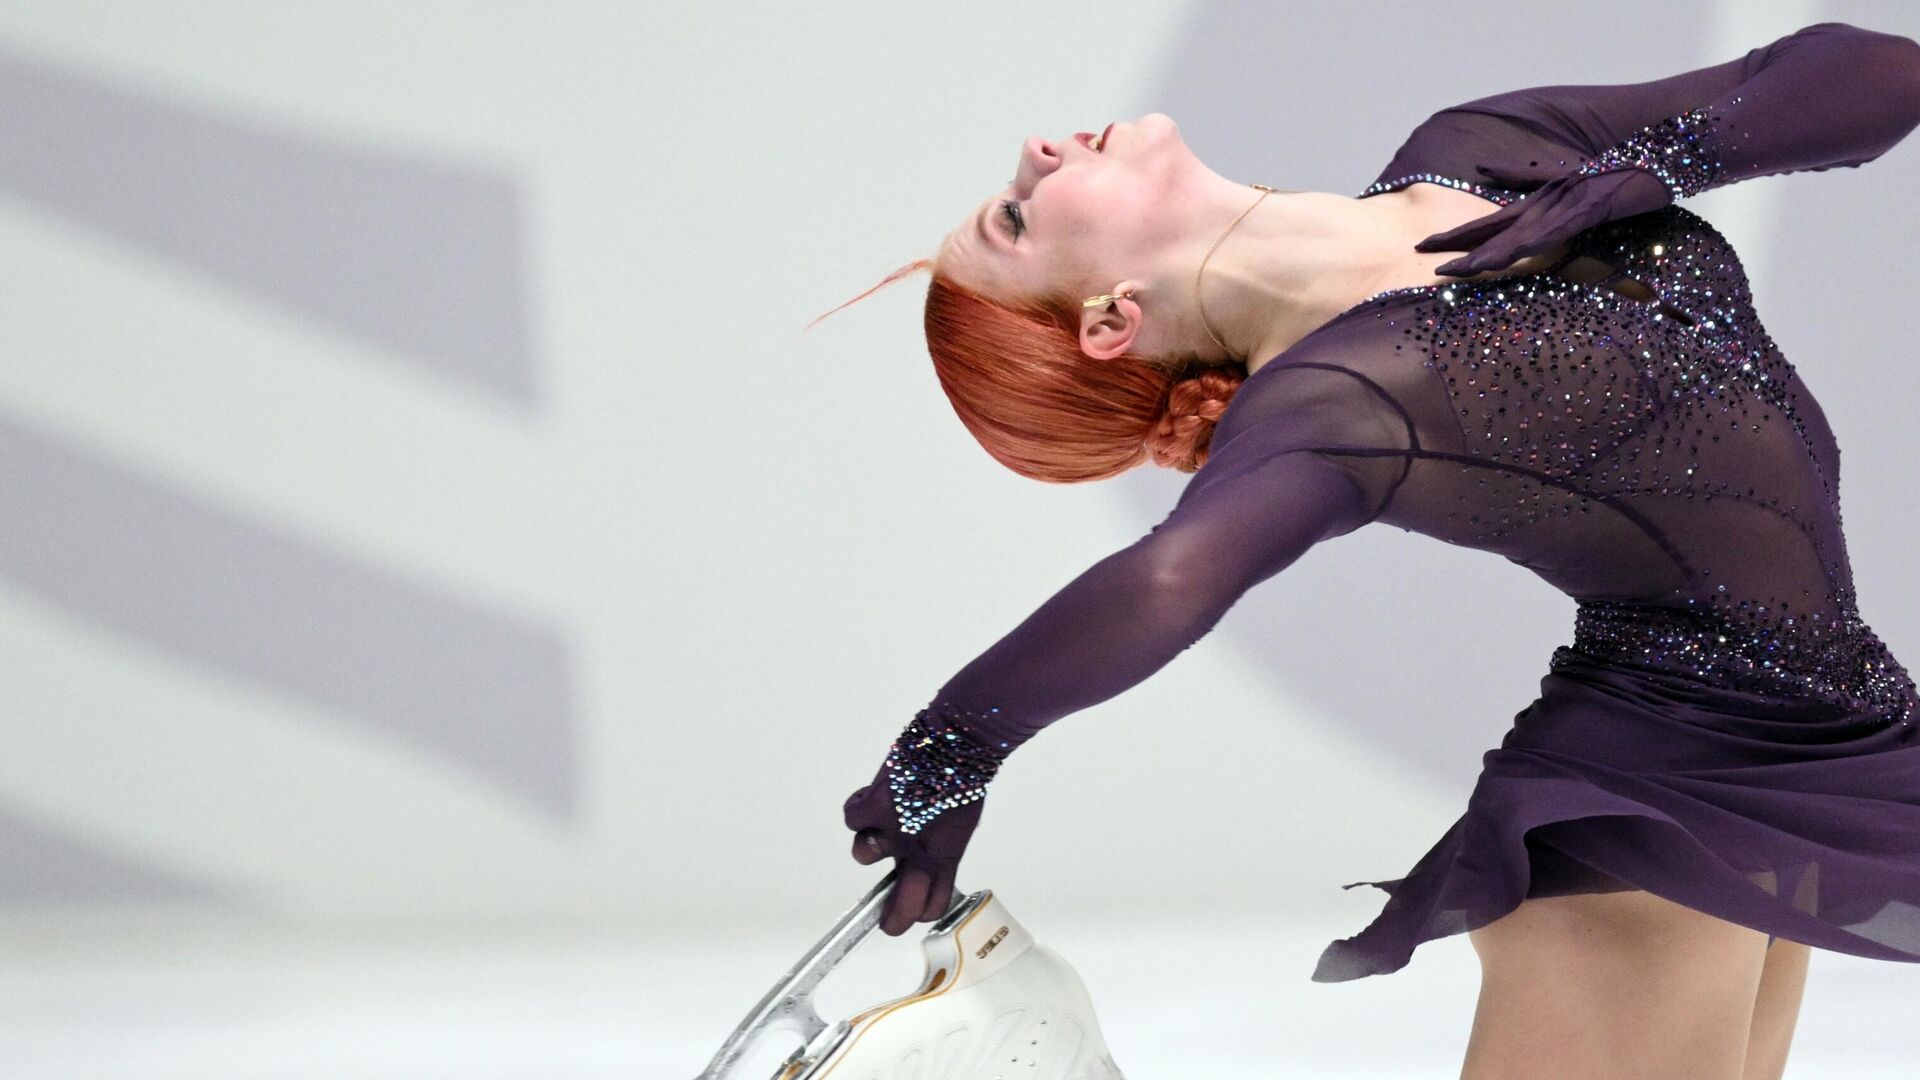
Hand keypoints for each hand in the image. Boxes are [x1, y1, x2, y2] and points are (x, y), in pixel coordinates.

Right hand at [843, 758, 984, 936]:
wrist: (961, 745)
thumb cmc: (962, 778)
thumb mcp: (958, 824)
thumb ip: (937, 844)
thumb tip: (921, 852)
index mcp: (944, 856)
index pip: (932, 905)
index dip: (917, 912)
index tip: (909, 909)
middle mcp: (919, 851)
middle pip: (903, 907)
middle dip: (891, 920)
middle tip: (883, 920)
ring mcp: (895, 831)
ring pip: (863, 855)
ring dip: (867, 839)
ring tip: (881, 817)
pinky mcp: (877, 806)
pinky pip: (853, 817)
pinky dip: (858, 805)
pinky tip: (872, 794)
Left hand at [1413, 163, 1672, 277]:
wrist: (1656, 154)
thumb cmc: (1615, 170)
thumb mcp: (1565, 175)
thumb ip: (1523, 174)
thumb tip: (1483, 168)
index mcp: (1537, 201)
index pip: (1488, 222)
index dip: (1455, 235)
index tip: (1424, 246)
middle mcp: (1543, 204)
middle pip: (1492, 230)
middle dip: (1456, 245)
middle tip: (1421, 255)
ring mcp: (1562, 207)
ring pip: (1515, 237)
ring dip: (1483, 254)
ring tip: (1454, 269)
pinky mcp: (1585, 210)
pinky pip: (1551, 233)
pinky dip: (1527, 246)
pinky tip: (1507, 258)